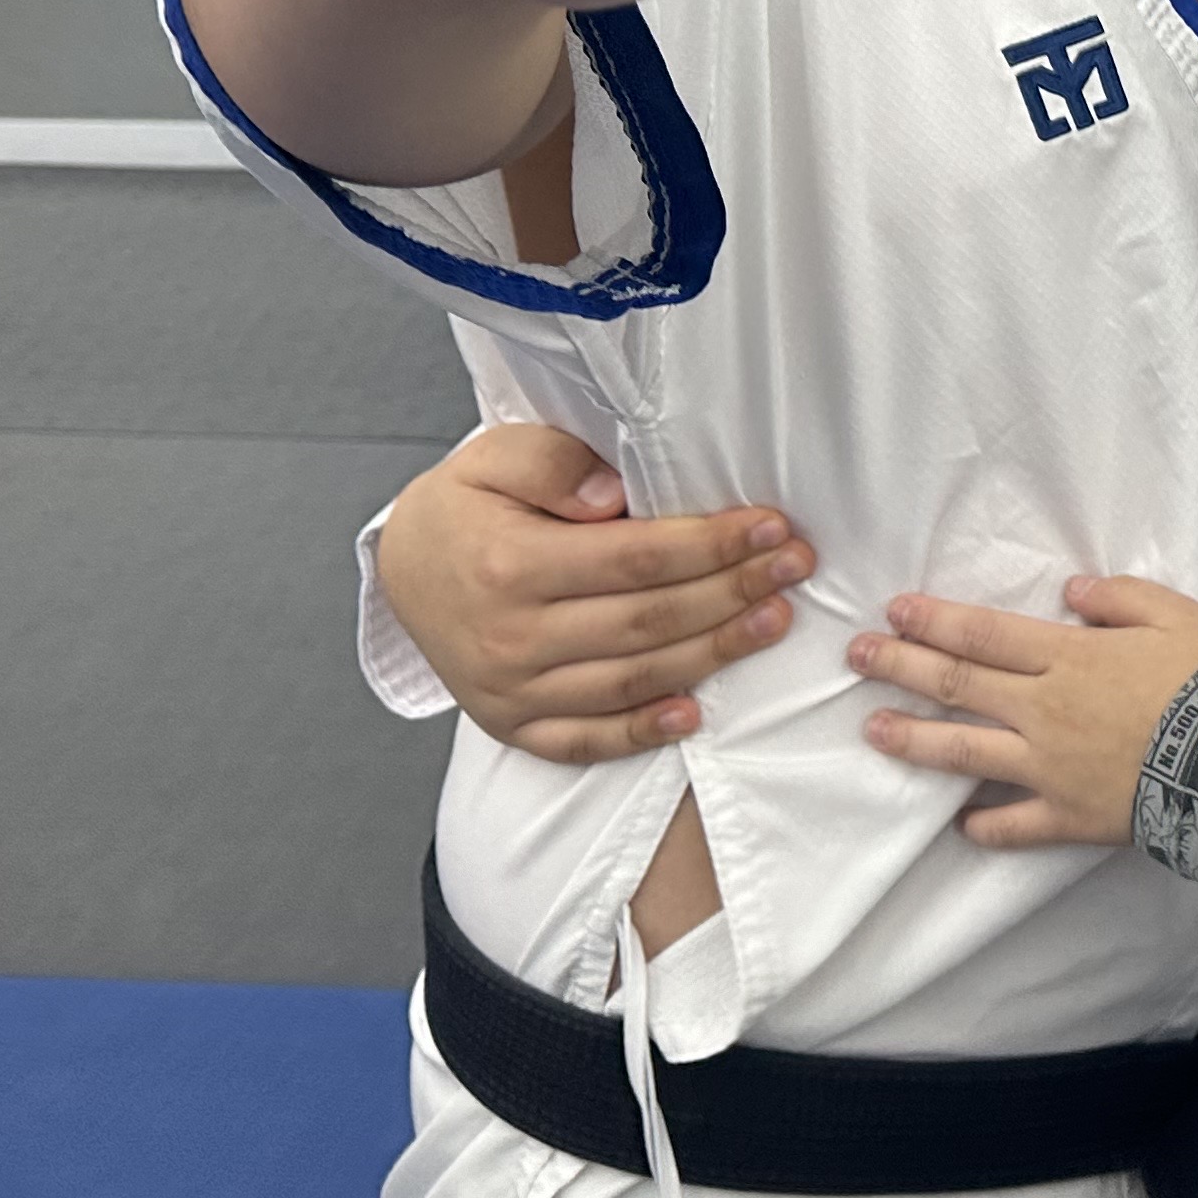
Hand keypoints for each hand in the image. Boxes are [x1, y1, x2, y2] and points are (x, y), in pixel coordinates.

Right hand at [373, 424, 810, 760]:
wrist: (403, 568)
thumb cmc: (467, 505)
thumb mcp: (496, 457)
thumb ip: (555, 466)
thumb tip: (614, 495)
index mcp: (508, 565)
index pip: (633, 559)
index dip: (710, 545)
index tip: (770, 527)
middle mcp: (509, 637)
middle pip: (646, 622)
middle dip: (732, 593)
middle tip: (794, 568)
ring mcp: (509, 691)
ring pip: (631, 680)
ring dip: (711, 654)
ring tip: (773, 621)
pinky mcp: (512, 725)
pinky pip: (584, 740)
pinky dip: (640, 732)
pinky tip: (695, 713)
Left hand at [855, 577, 1197, 845]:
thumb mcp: (1174, 613)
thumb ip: (1118, 597)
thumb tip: (1069, 591)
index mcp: (1066, 657)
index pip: (982, 634)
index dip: (934, 620)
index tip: (893, 610)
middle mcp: (1043, 710)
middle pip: (957, 685)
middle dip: (900, 667)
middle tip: (857, 657)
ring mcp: (1048, 768)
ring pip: (964, 753)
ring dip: (914, 740)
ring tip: (873, 730)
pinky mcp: (1067, 817)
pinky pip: (1012, 826)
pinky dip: (982, 826)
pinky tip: (957, 825)